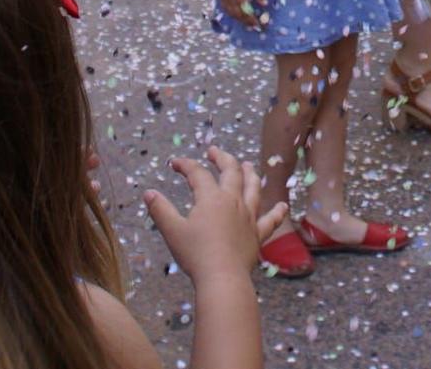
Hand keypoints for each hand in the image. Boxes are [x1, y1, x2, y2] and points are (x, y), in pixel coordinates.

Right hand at [143, 147, 285, 277]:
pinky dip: (277, 212)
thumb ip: (160, 210)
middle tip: (213, 152)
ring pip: (253, 188)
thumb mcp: (172, 231)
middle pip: (231, 172)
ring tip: (246, 165)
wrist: (222, 278)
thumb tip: (148, 193)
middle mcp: (233, 202)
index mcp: (211, 198)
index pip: (198, 174)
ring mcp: (248, 217)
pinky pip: (270, 220)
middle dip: (222, 158)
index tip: (175, 163)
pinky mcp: (258, 234)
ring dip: (250, 173)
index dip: (186, 165)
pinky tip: (282, 205)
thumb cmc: (195, 254)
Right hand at [217, 0, 266, 28]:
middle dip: (247, 22)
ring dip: (239, 20)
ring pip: (232, 14)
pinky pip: (226, 9)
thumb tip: (265, 4)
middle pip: (239, 16)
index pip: (247, 13)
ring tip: (246, 23)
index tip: (259, 25)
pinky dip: (231, 14)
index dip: (253, 20)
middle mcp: (232, 0)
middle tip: (254, 27)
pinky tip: (235, 15)